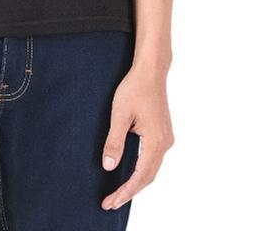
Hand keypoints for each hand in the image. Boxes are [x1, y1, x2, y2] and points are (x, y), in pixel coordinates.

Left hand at [99, 62, 173, 210]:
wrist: (151, 71)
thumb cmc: (135, 88)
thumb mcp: (120, 114)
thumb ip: (114, 141)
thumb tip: (108, 166)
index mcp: (155, 141)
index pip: (140, 176)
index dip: (125, 192)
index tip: (110, 202)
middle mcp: (165, 143)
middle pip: (147, 177)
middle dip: (129, 192)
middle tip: (110, 203)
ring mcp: (166, 139)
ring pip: (151, 170)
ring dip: (136, 183)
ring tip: (118, 193)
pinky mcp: (163, 134)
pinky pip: (152, 160)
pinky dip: (141, 171)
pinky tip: (130, 174)